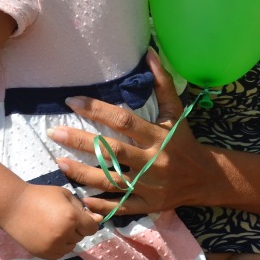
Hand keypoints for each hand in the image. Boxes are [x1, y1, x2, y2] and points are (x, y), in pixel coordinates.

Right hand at [0, 183, 100, 259]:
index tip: (81, 217)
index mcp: (71, 218)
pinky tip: (50, 235)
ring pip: (71, 246)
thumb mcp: (65, 195)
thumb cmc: (41, 196)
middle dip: (77, 228)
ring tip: (55, 226)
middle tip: (63, 218)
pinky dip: (59, 246)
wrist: (13, 207)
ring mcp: (52, 246)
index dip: (89, 222)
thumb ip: (82, 208)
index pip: (92, 228)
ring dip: (68, 238)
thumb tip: (98, 219)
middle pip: (81, 236)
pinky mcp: (43, 254)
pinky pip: (60, 254)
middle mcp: (64, 235)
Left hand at [50, 50, 210, 214]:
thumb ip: (162, 83)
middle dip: (81, 141)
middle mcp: (152, 160)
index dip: (97, 110)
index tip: (72, 102)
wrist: (205, 177)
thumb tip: (149, 52)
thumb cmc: (185, 141)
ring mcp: (148, 185)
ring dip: (83, 173)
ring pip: (111, 181)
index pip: (123, 121)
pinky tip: (80, 199)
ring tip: (59, 162)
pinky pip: (119, 207)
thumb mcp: (176, 112)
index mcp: (158, 136)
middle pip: (112, 151)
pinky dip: (99, 206)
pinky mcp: (147, 205)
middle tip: (55, 132)